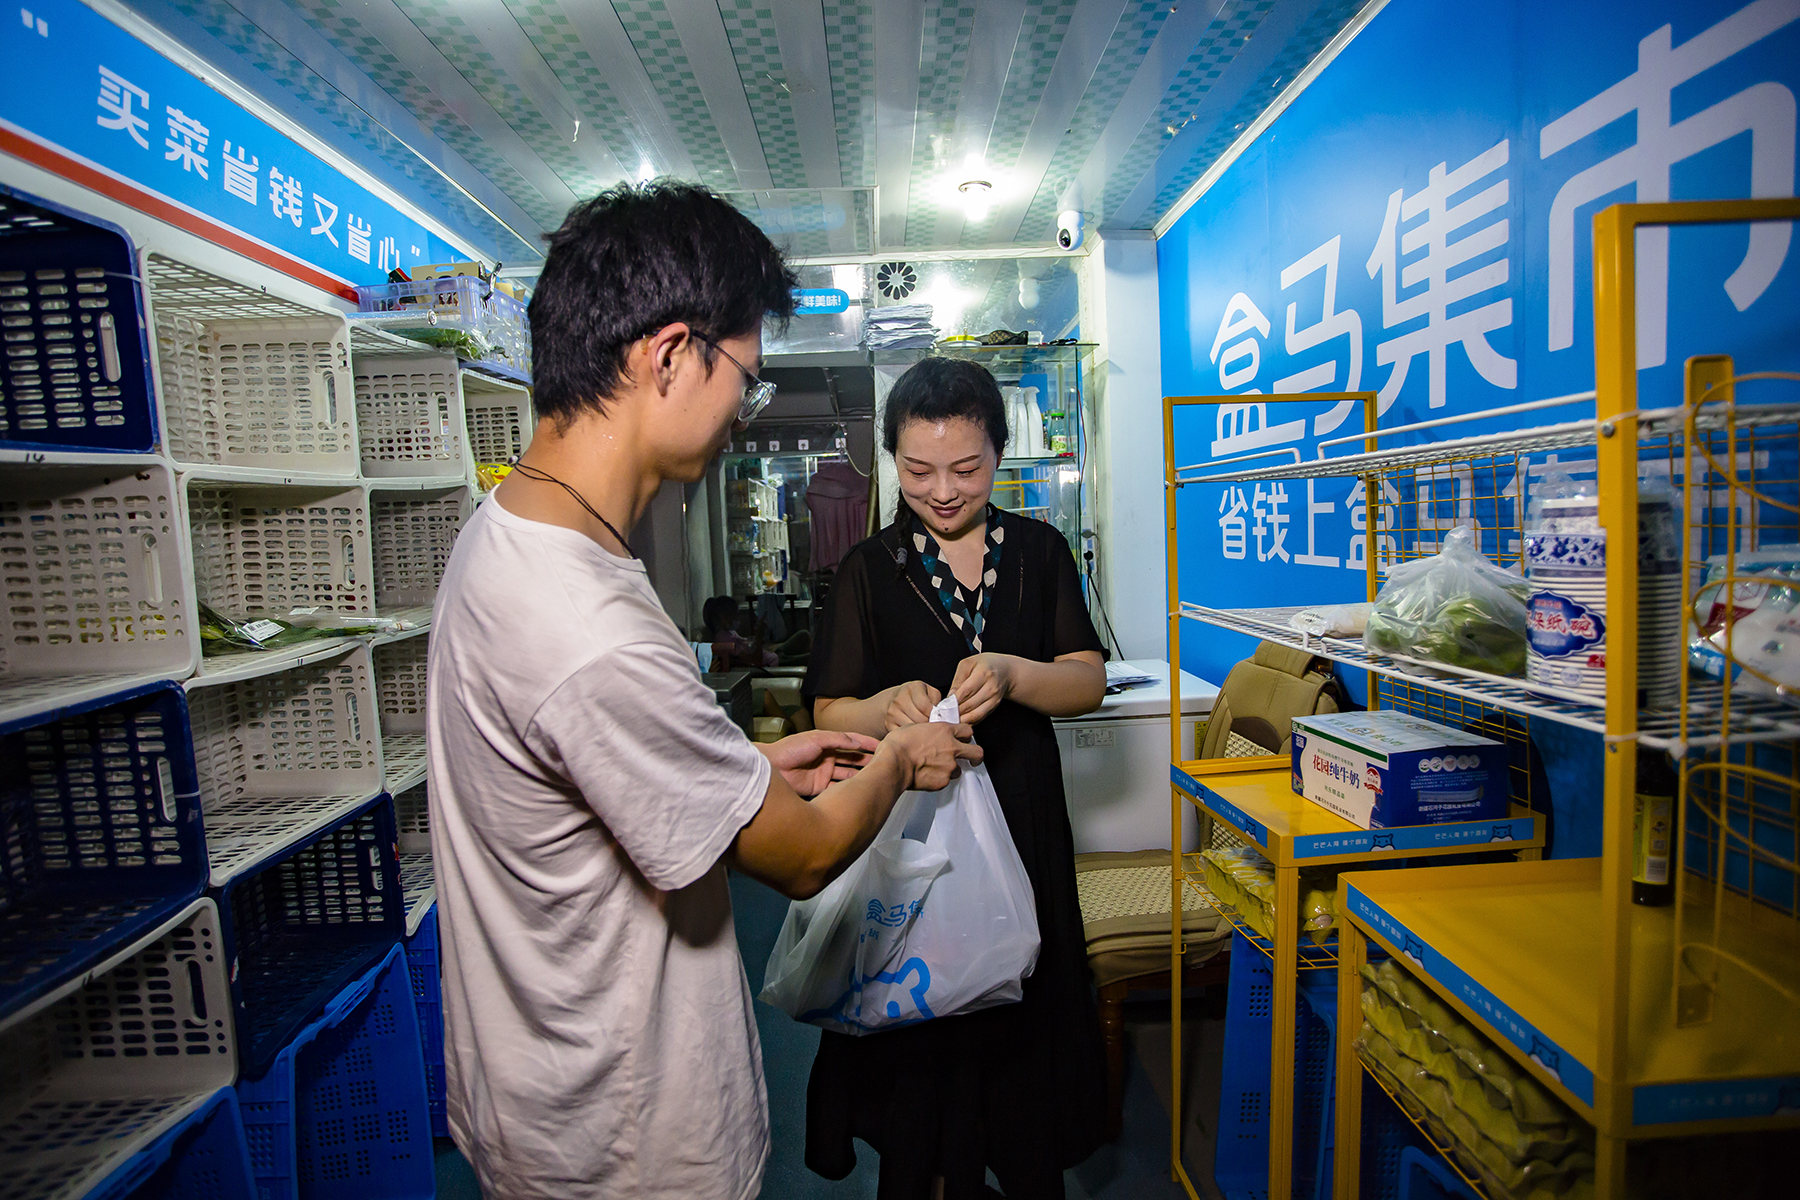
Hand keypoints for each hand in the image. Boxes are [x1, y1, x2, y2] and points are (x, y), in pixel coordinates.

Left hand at [760, 729, 879, 797]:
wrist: (772, 768)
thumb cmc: (788, 749)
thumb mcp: (816, 739)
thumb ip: (837, 739)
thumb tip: (857, 742)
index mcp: (826, 742)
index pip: (851, 742)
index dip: (866, 743)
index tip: (882, 745)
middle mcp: (827, 757)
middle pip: (852, 758)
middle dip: (867, 760)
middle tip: (884, 763)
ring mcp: (824, 772)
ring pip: (847, 773)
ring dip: (860, 774)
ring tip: (875, 777)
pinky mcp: (819, 787)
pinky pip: (838, 787)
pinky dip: (848, 788)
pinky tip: (859, 789)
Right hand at [883, 721, 982, 791]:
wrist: (893, 764)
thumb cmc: (898, 745)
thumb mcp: (913, 727)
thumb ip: (928, 731)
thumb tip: (927, 734)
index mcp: (945, 731)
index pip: (967, 731)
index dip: (966, 735)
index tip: (963, 739)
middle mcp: (952, 748)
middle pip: (977, 752)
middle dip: (976, 756)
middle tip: (973, 759)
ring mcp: (950, 766)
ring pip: (959, 770)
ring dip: (951, 770)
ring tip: (936, 770)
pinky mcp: (943, 781)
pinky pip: (945, 781)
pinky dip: (938, 780)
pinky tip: (927, 777)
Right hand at [884, 680, 941, 730]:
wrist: (897, 699)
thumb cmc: (919, 697)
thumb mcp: (930, 693)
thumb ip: (938, 701)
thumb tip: (943, 715)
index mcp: (912, 688)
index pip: (925, 707)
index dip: (935, 716)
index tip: (939, 719)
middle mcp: (899, 699)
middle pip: (919, 719)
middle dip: (930, 726)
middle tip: (935, 729)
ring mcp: (892, 712)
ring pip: (911, 728)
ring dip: (921, 733)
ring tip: (927, 732)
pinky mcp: (888, 723)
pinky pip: (903, 735)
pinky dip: (911, 737)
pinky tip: (916, 735)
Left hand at [950, 653, 1013, 723]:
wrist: (1006, 670)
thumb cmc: (985, 665)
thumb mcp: (968, 664)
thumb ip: (958, 680)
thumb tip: (950, 697)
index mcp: (984, 673)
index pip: (966, 691)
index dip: (954, 700)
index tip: (943, 705)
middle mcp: (991, 687)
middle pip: (970, 704)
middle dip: (955, 711)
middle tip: (944, 715)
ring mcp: (994, 698)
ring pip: (975, 714)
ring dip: (962, 719)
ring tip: (951, 720)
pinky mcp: (995, 706)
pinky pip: (980, 717)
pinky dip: (970, 721)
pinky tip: (961, 720)